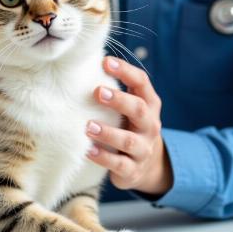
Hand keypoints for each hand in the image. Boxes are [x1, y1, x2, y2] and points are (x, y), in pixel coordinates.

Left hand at [86, 56, 172, 195]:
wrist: (149, 165)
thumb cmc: (130, 124)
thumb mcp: (130, 105)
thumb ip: (114, 88)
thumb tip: (83, 64)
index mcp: (149, 103)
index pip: (141, 82)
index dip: (125, 71)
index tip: (105, 61)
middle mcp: (149, 125)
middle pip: (139, 109)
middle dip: (119, 100)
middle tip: (98, 92)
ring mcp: (143, 148)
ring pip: (129, 140)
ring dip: (108, 132)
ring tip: (89, 126)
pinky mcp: (133, 170)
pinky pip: (120, 164)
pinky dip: (103, 157)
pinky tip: (89, 150)